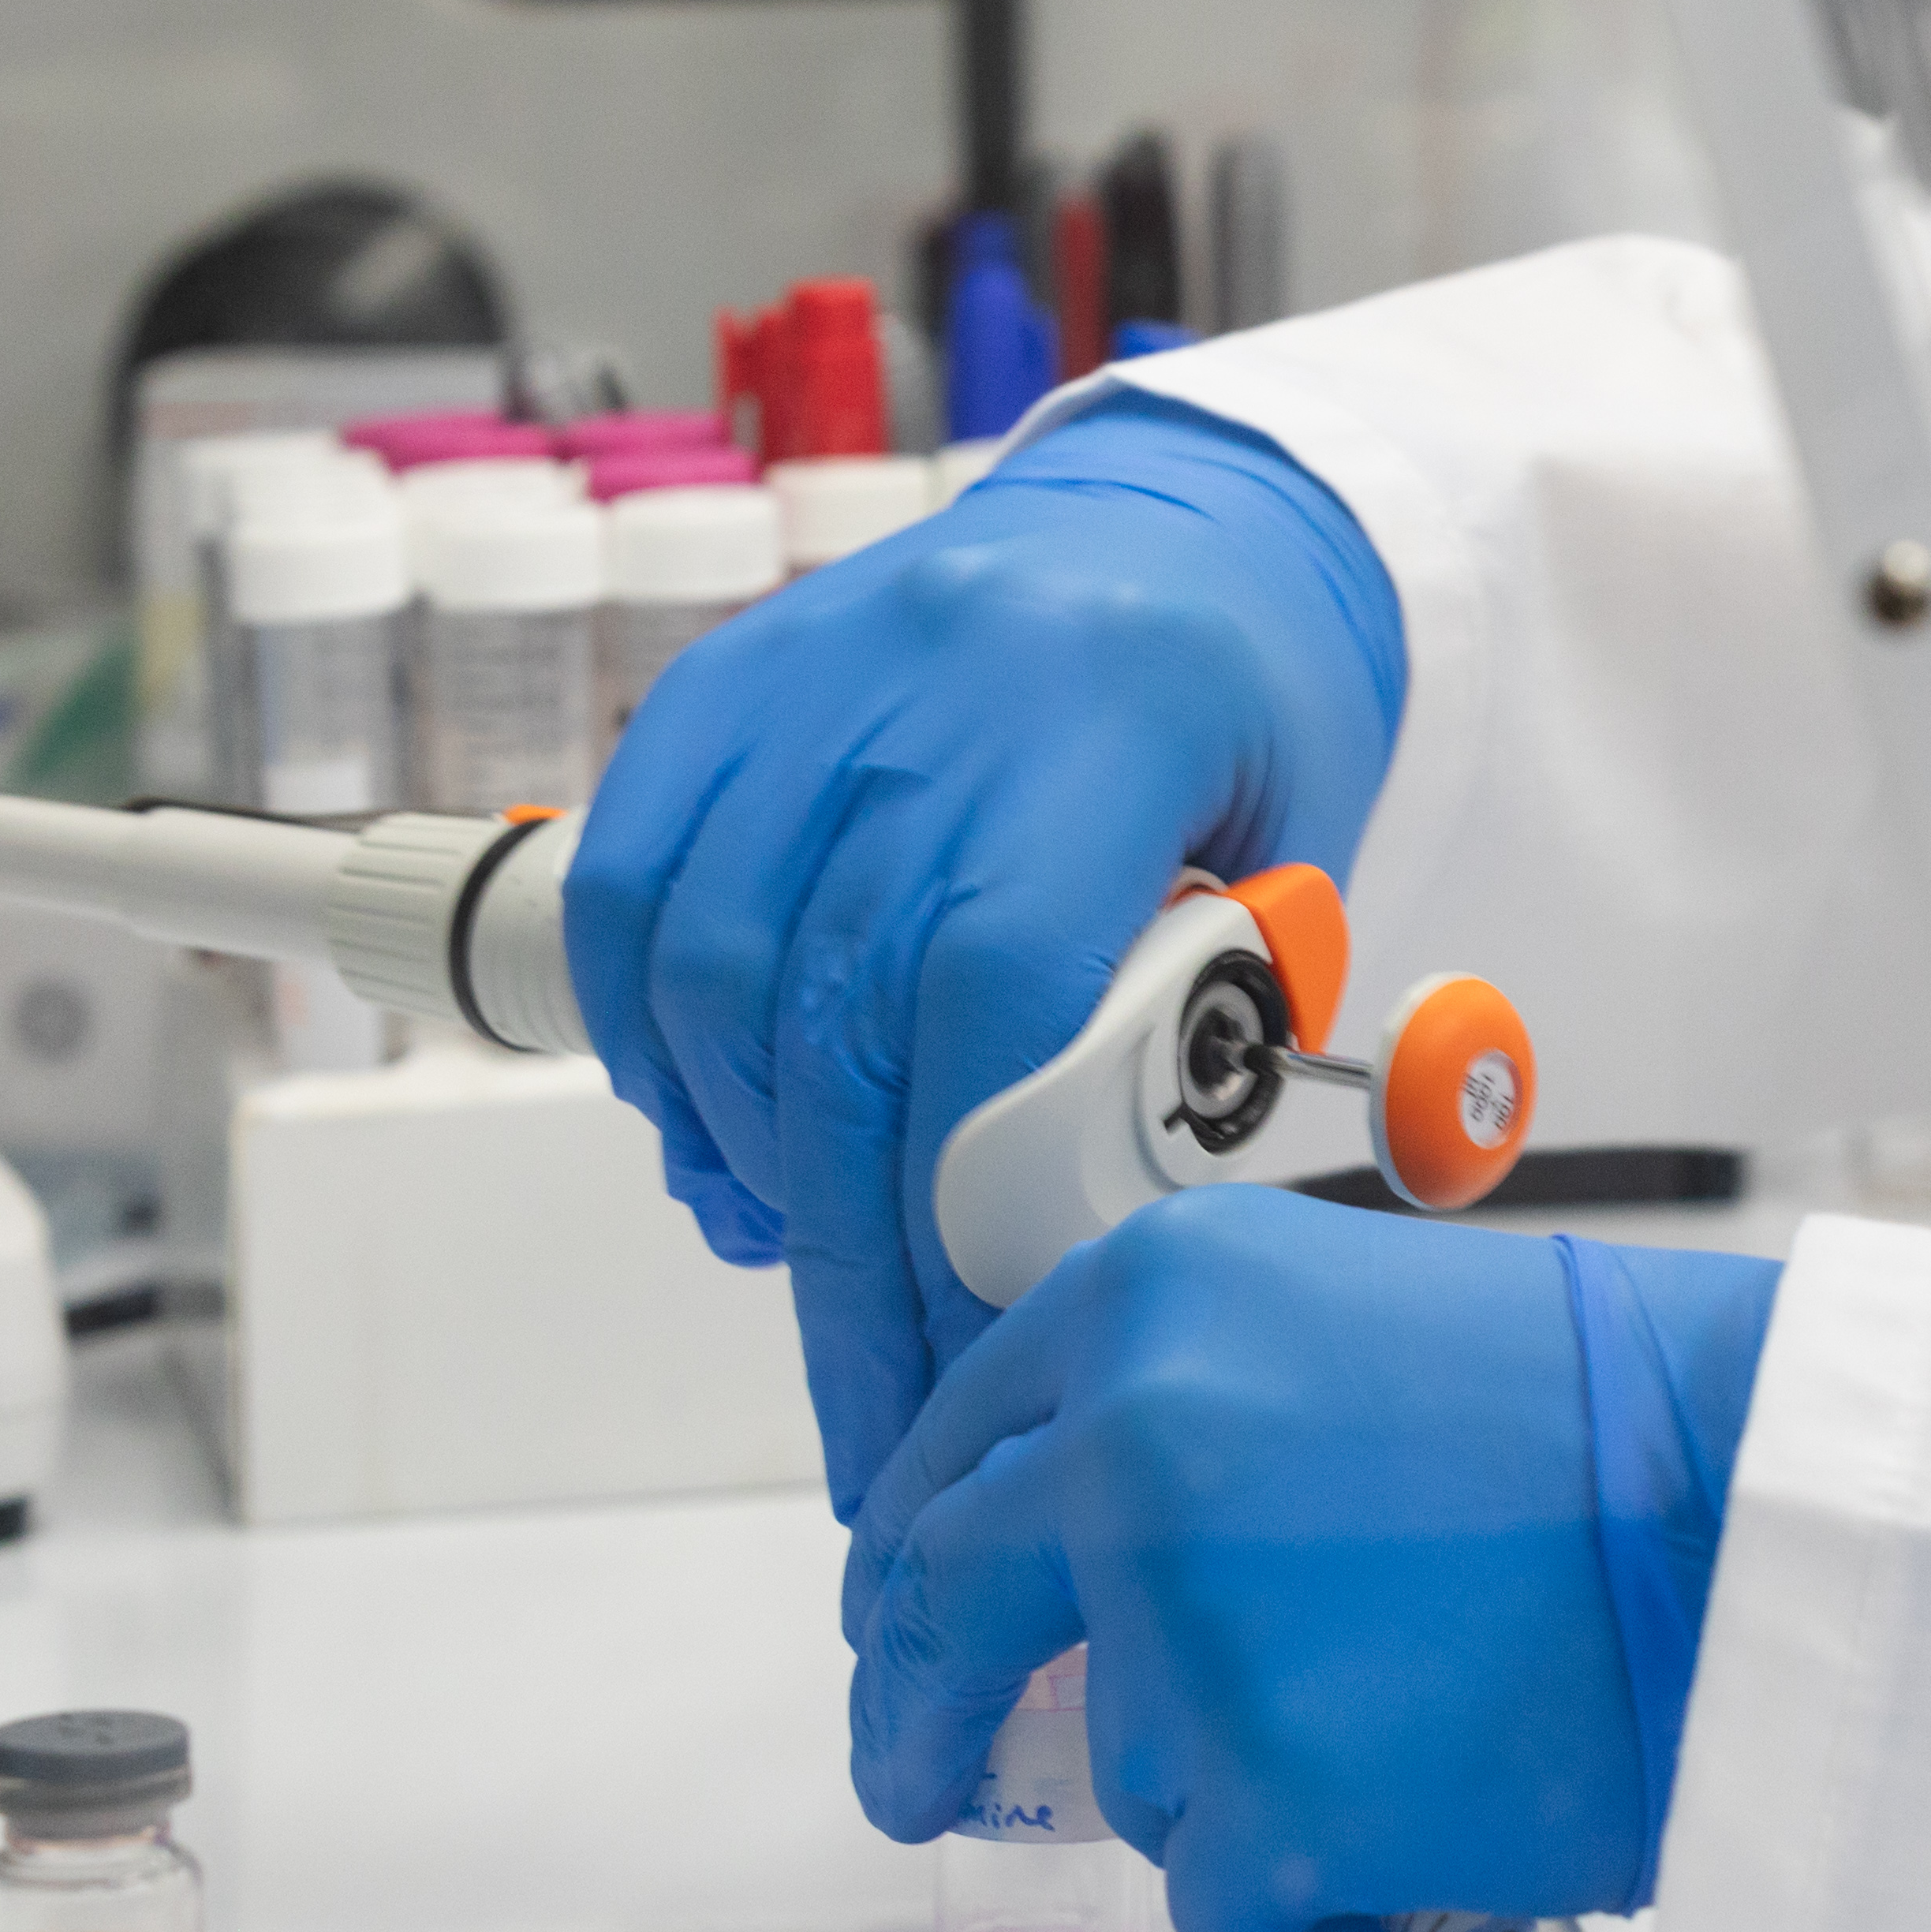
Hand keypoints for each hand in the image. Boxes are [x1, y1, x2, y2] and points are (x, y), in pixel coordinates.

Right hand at [566, 399, 1401, 1510]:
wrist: (1182, 528)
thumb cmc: (1251, 718)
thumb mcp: (1299, 870)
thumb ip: (1199, 1038)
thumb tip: (1069, 1251)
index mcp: (1115, 710)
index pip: (988, 983)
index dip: (957, 1194)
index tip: (967, 1350)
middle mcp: (937, 681)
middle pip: (837, 1008)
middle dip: (848, 1249)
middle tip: (879, 1403)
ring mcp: (808, 676)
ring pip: (710, 968)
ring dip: (747, 1158)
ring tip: (806, 1263)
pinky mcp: (716, 691)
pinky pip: (631, 897)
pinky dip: (655, 1049)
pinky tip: (723, 1142)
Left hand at [842, 1184, 1779, 1931]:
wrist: (1767, 1519)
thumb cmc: (1626, 1427)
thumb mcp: (1362, 1324)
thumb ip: (1204, 1410)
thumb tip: (1108, 1554)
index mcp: (1149, 1301)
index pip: (958, 1441)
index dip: (915, 1548)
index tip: (899, 1612)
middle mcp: (1126, 1447)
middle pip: (942, 1604)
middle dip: (917, 1707)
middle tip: (920, 1775)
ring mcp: (1180, 1633)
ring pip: (1129, 1772)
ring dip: (1237, 1795)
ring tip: (1411, 1751)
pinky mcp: (1261, 1798)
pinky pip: (1226, 1902)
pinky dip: (1312, 1909)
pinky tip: (1424, 1854)